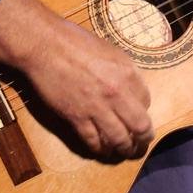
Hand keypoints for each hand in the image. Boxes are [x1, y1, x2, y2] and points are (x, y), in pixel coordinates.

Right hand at [16, 10, 154, 160]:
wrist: (45, 45)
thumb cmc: (75, 42)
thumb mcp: (110, 51)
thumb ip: (122, 72)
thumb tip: (129, 90)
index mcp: (127, 72)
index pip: (146, 101)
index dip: (143, 111)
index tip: (137, 115)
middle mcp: (117, 93)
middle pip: (140, 126)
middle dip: (142, 139)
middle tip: (140, 144)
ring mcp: (97, 107)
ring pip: (119, 139)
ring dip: (124, 148)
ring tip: (124, 151)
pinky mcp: (76, 117)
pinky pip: (93, 140)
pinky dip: (100, 148)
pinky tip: (101, 149)